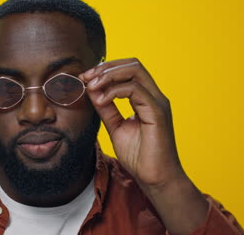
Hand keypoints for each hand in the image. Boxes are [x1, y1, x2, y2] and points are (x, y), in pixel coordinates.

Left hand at [80, 58, 183, 187]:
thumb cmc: (139, 157)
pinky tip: (101, 100)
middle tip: (86, 77)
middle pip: (133, 64)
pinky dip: (114, 91)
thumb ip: (106, 108)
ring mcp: (158, 103)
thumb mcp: (115, 127)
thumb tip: (92, 90)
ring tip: (91, 85)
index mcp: (147, 99)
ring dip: (108, 75)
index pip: (129, 70)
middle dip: (106, 67)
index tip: (85, 78)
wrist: (155, 180)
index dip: (105, 69)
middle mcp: (155, 96)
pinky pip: (135, 90)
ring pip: (135, 71)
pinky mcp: (157, 113)